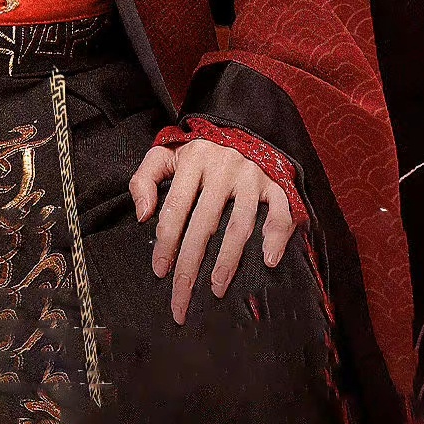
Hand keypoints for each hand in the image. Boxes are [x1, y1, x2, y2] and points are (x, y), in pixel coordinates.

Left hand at [129, 138, 294, 325]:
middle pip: (204, 223)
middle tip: (181, 299)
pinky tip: (269, 260)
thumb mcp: (165, 153)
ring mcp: (251, 175)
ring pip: (239, 223)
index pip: (175, 208)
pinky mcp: (275, 182)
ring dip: (228, 258)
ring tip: (216, 287)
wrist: (243, 124)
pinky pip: (280, 210)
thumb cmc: (198, 150)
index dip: (166, 242)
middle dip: (190, 265)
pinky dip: (276, 234)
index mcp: (193, 160)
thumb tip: (143, 215)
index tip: (159, 271)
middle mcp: (223, 167)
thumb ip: (144, 179)